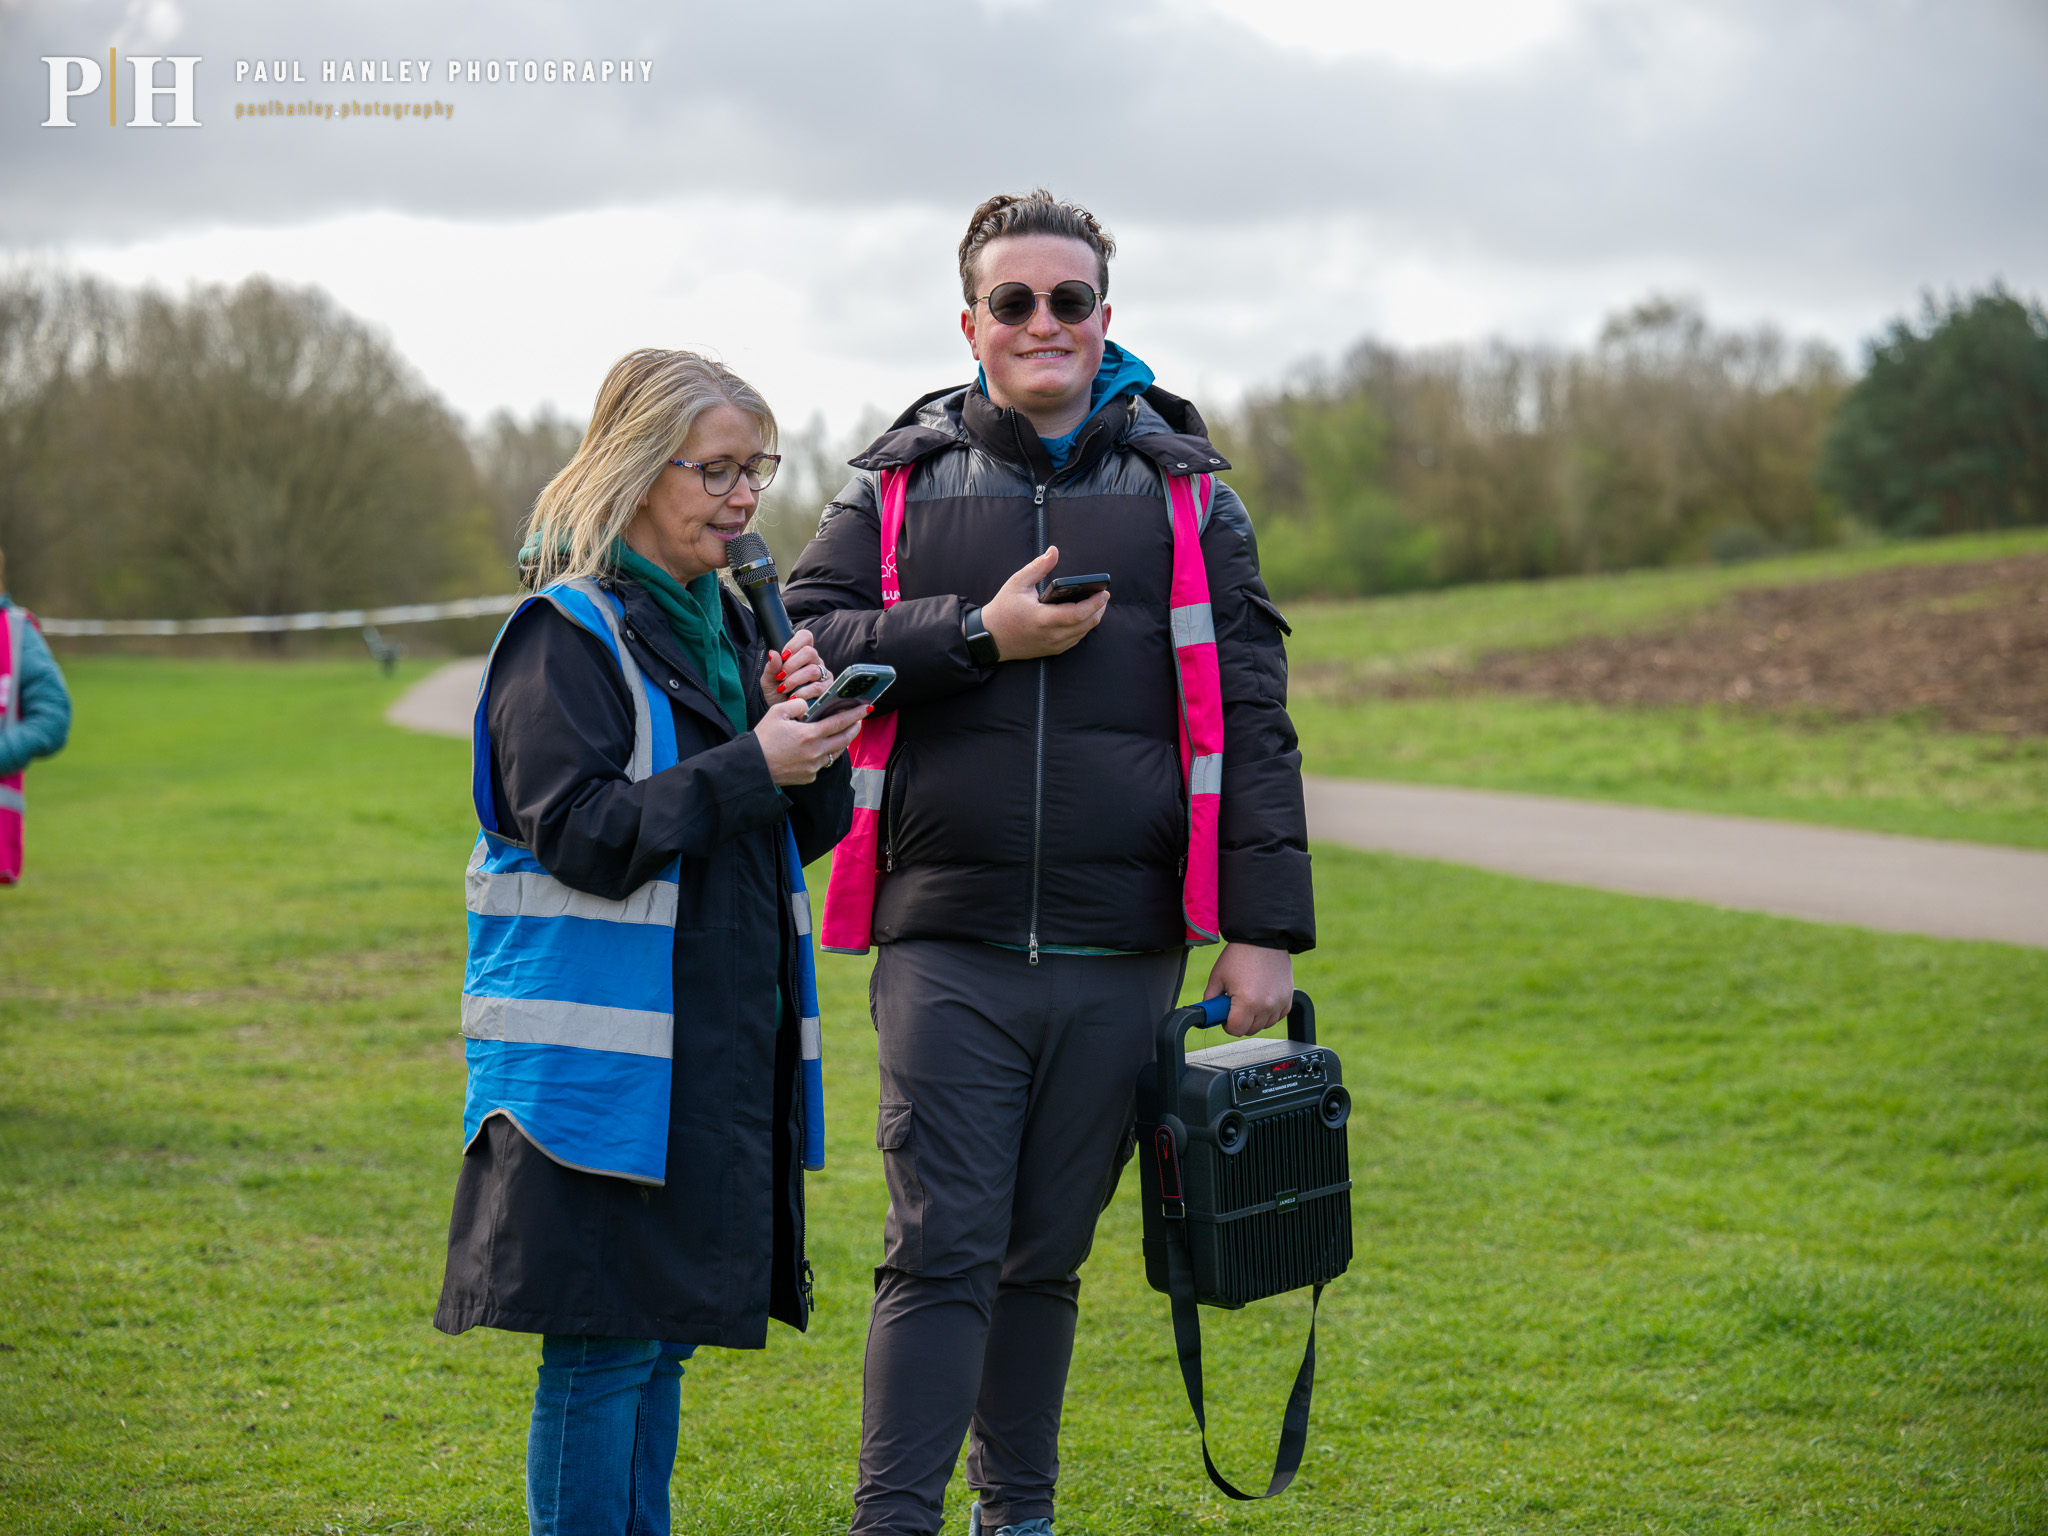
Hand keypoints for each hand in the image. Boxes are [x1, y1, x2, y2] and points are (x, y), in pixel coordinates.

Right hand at [753, 698, 867, 785]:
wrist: (752, 767)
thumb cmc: (762, 738)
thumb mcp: (776, 713)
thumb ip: (797, 705)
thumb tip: (809, 707)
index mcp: (809, 735)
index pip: (839, 722)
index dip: (855, 714)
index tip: (866, 708)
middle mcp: (815, 752)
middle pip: (843, 739)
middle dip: (854, 728)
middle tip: (859, 721)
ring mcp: (813, 767)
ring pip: (834, 752)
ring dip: (839, 742)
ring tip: (841, 733)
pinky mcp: (809, 777)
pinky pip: (821, 764)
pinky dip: (823, 755)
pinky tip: (818, 749)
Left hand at [763, 628, 829, 701]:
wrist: (784, 712)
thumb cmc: (777, 693)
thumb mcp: (768, 680)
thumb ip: (771, 667)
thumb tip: (773, 653)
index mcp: (801, 653)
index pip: (805, 637)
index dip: (795, 643)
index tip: (783, 656)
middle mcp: (815, 661)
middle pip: (809, 652)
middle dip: (792, 665)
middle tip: (780, 676)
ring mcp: (823, 674)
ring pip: (813, 670)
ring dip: (795, 680)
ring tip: (783, 689)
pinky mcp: (828, 688)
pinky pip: (818, 687)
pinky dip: (803, 692)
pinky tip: (794, 697)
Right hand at [979, 545, 1107, 661]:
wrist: (990, 637)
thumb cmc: (1003, 609)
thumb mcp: (1017, 583)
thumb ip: (1038, 567)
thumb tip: (1053, 551)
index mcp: (1043, 619)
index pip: (1078, 613)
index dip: (1095, 603)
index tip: (1105, 592)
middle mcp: (1051, 635)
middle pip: (1086, 624)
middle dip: (1099, 609)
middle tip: (1104, 595)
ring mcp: (1053, 645)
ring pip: (1083, 632)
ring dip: (1093, 618)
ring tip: (1097, 603)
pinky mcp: (1053, 650)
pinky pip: (1075, 639)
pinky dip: (1083, 627)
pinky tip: (1083, 615)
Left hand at [1203, 942, 1293, 1036]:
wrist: (1263, 939)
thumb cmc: (1239, 955)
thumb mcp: (1217, 977)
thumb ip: (1210, 1000)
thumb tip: (1207, 1014)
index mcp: (1247, 1002)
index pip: (1235, 1030)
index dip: (1227, 1024)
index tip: (1225, 1016)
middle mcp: (1266, 1006)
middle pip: (1250, 1030)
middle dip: (1240, 1021)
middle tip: (1235, 1005)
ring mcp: (1279, 1003)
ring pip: (1264, 1025)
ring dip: (1255, 1018)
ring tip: (1248, 999)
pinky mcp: (1289, 998)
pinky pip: (1278, 1016)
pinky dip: (1269, 1012)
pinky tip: (1261, 999)